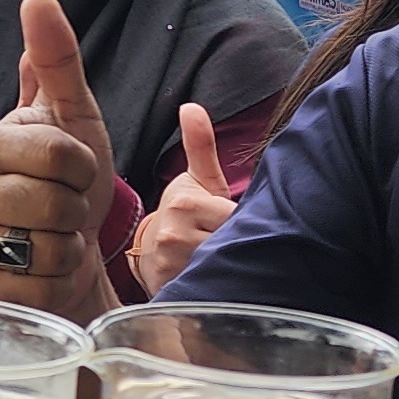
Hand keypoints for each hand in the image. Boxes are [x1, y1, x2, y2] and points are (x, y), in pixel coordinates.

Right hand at [0, 0, 118, 316]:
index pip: (64, 155)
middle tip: (61, 211)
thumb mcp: (73, 119)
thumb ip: (57, 63)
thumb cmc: (68, 185)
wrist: (64, 255)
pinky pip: (41, 285)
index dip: (85, 170)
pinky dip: (56, 282)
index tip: (72, 174)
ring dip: (68, 248)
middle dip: (77, 213)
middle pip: (59, 203)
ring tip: (51, 239)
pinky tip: (40, 272)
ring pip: (51, 248)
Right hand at [128, 102, 237, 296]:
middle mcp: (175, 236)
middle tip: (241, 244)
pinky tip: (223, 280)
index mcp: (185, 204)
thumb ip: (202, 145)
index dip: (246, 222)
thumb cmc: (186, 213)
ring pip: (226, 266)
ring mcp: (172, 267)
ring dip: (236, 266)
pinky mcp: (172, 292)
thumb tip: (191, 106)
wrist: (152, 251)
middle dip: (243, 244)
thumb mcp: (198, 179)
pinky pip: (213, 289)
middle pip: (234, 243)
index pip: (236, 217)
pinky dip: (223, 286)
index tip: (243, 224)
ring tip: (231, 260)